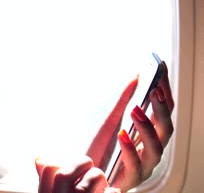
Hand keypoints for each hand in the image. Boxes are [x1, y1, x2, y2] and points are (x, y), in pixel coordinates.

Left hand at [35, 62, 174, 191]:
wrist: (84, 174)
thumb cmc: (102, 149)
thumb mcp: (111, 121)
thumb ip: (124, 101)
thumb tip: (135, 77)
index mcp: (150, 136)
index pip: (165, 112)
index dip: (165, 92)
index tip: (161, 72)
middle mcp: (151, 151)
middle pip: (166, 129)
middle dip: (162, 109)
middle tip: (153, 91)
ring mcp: (143, 166)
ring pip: (156, 149)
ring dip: (147, 128)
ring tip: (135, 110)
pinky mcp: (130, 179)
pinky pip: (135, 165)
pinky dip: (130, 149)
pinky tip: (122, 134)